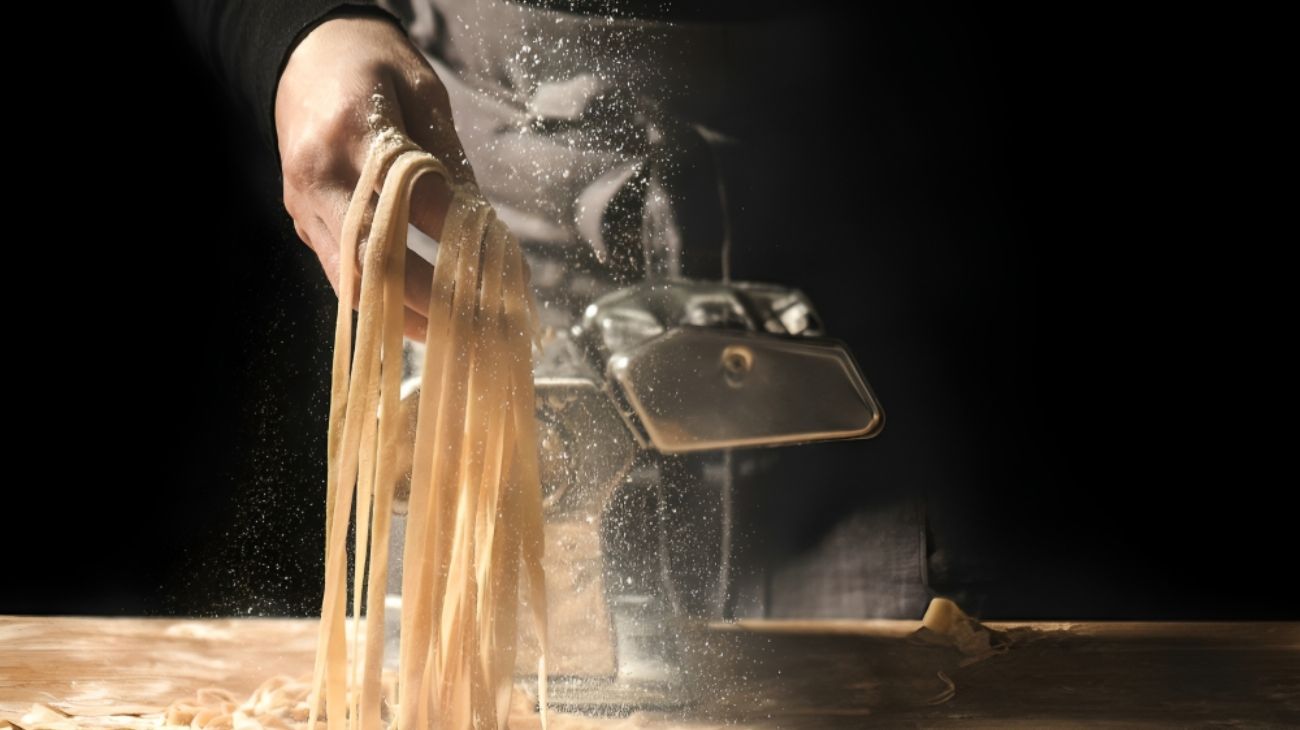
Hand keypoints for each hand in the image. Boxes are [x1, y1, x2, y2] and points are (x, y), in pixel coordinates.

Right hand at [275, 15, 474, 339]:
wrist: (303, 51)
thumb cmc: (372, 64)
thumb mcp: (422, 92)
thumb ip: (448, 156)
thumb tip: (480, 223)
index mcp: (354, 132)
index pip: (415, 205)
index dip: (462, 243)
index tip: (505, 270)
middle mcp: (319, 176)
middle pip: (375, 262)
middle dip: (433, 300)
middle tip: (483, 324)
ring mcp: (304, 204)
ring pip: (352, 282)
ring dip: (406, 315)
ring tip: (455, 334)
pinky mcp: (302, 221)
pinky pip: (341, 275)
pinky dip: (384, 301)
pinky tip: (421, 316)